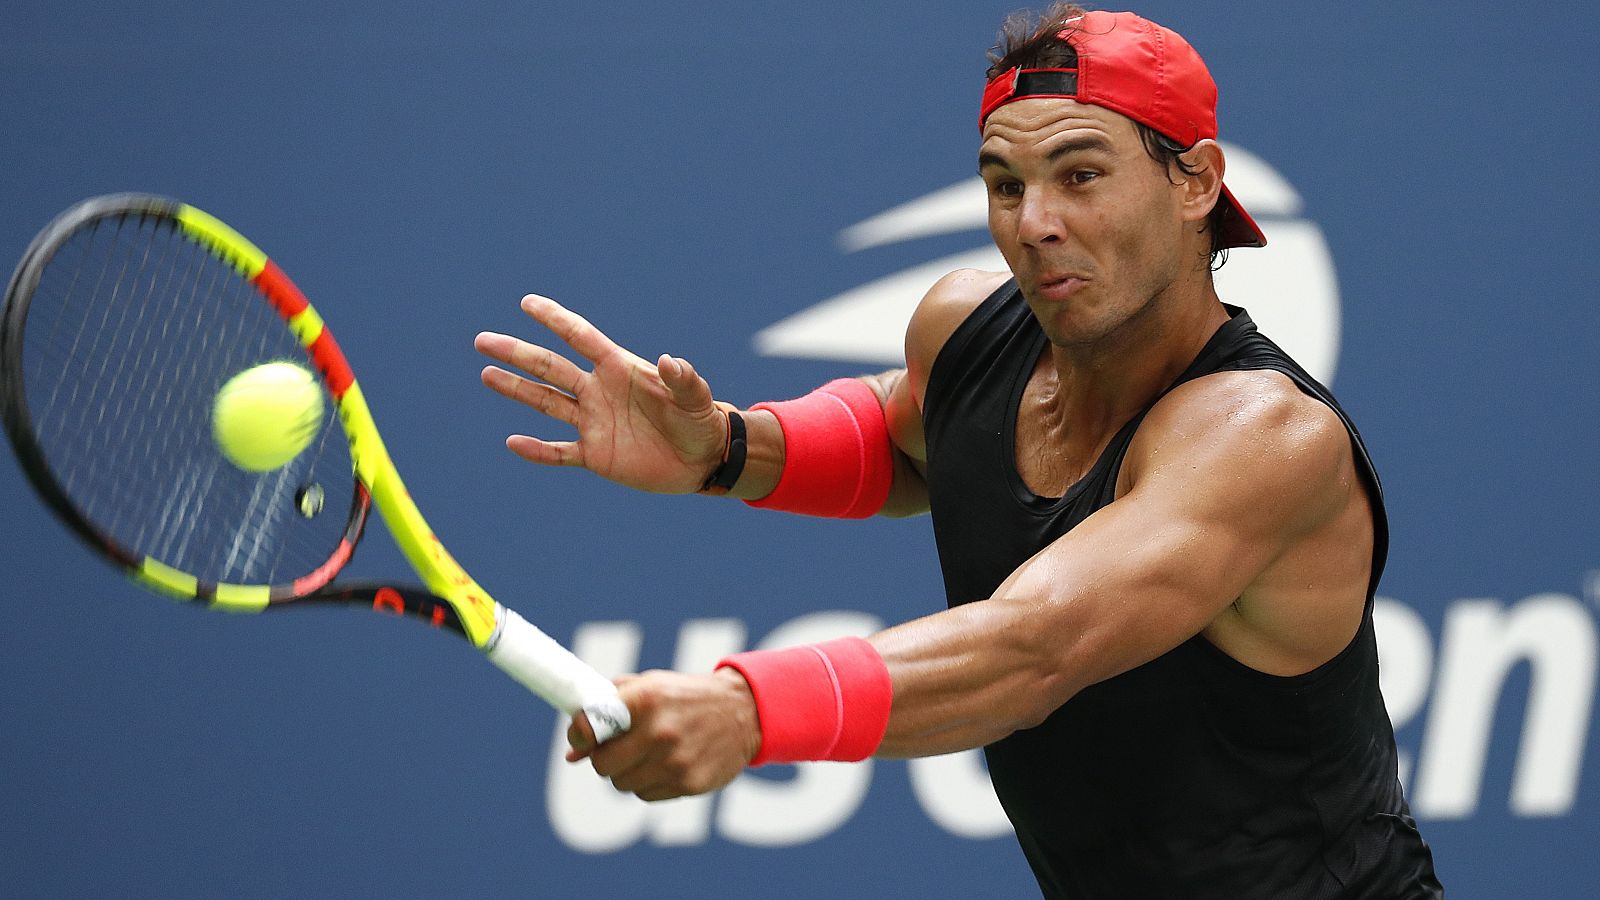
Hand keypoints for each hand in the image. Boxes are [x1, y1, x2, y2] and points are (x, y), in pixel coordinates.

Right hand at [476, 294, 726, 493]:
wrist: (702, 459)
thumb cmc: (700, 420)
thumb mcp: (697, 398)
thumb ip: (684, 379)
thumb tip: (671, 360)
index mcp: (619, 369)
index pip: (581, 338)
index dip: (556, 319)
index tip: (528, 302)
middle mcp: (599, 391)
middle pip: (551, 367)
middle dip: (518, 353)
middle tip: (483, 340)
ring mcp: (593, 422)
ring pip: (546, 402)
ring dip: (516, 389)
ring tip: (486, 374)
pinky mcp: (594, 454)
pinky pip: (558, 452)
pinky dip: (536, 450)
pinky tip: (512, 442)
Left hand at [566, 668, 760, 801]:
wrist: (745, 711)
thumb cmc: (686, 697)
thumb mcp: (651, 685)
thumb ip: (609, 707)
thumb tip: (572, 752)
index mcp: (646, 697)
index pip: (591, 726)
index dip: (580, 735)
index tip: (582, 737)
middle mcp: (659, 730)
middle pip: (602, 765)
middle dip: (604, 758)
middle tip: (618, 748)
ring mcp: (675, 761)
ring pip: (622, 784)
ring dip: (628, 772)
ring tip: (649, 753)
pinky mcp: (689, 784)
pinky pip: (646, 795)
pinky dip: (649, 783)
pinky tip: (667, 764)